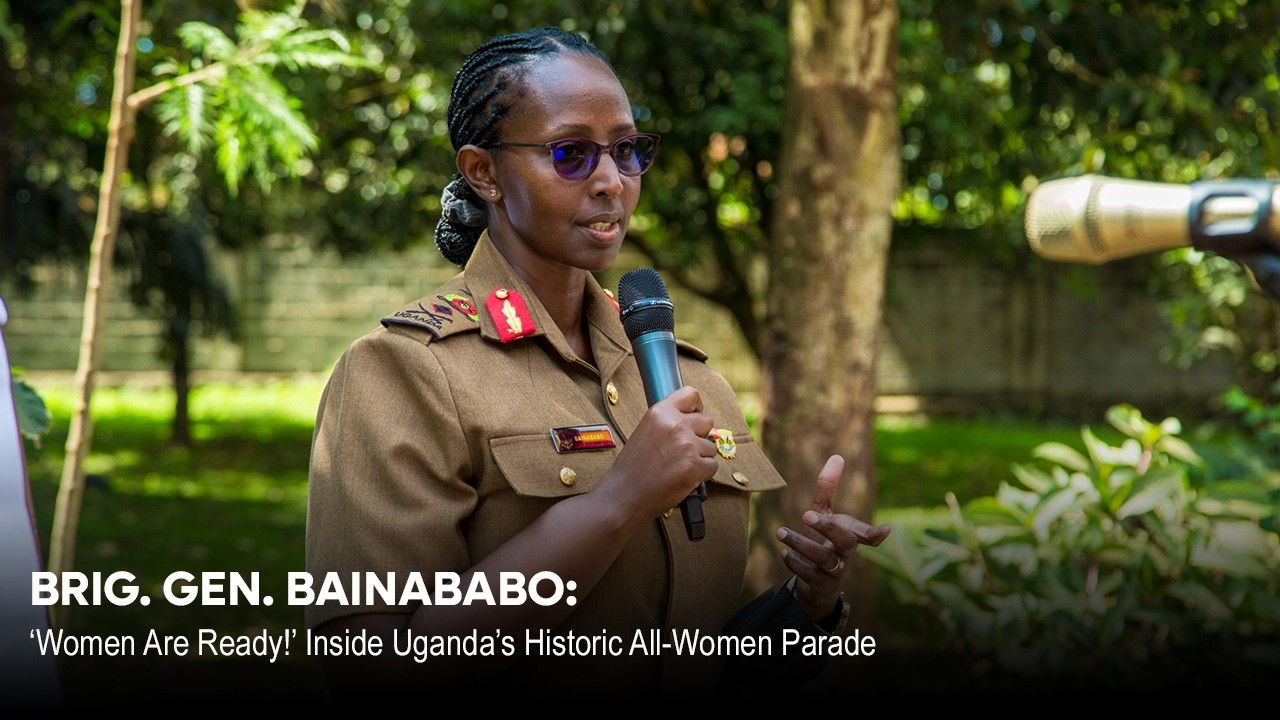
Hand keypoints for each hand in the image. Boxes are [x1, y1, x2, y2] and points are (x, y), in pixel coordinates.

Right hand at [606, 385, 717, 520]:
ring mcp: (687, 446)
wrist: (624, 495)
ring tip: (679, 467)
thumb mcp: (645, 431)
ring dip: (701, 457)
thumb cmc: (632, 468)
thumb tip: (693, 421)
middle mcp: (675, 425)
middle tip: (685, 449)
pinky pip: (712, 466)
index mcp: (659, 413)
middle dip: (700, 435)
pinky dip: (702, 474)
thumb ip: (667, 422)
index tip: (695, 415)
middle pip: (708, 421)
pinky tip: (684, 477)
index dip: (696, 406)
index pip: (691, 394)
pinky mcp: (694, 467)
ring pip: (711, 447)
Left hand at [775, 454, 891, 623]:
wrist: (815, 585)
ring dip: (802, 544)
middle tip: (806, 514)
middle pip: (847, 542)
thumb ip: (827, 488)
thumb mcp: (823, 514)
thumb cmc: (823, 543)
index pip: (866, 534)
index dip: (876, 532)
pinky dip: (795, 563)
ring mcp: (834, 572)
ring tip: (780, 532)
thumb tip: (838, 456)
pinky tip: (784, 552)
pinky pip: (810, 576)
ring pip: (824, 560)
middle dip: (828, 527)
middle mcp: (845, 554)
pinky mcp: (820, 586)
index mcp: (848, 535)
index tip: (887, 529)